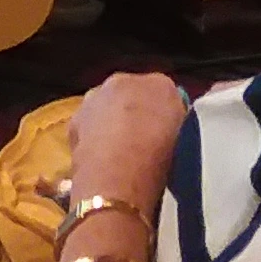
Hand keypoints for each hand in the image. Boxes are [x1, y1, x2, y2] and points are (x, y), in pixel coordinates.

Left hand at [66, 72, 188, 210]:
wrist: (117, 181)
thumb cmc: (162, 164)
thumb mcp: (186, 141)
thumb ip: (177, 122)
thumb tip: (170, 123)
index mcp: (160, 84)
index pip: (165, 92)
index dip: (166, 113)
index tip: (168, 134)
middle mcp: (123, 80)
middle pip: (133, 94)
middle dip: (136, 111)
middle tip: (144, 142)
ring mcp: (94, 97)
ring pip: (107, 106)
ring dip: (111, 120)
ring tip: (120, 153)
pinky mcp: (74, 119)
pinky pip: (88, 124)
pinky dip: (93, 135)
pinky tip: (100, 158)